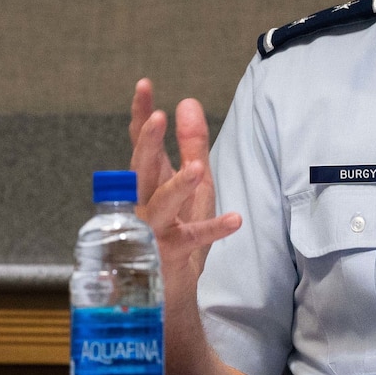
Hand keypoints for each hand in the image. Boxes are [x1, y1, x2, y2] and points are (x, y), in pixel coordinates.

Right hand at [128, 80, 240, 282]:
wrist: (168, 289)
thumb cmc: (177, 230)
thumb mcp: (192, 184)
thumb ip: (191, 145)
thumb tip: (188, 101)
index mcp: (148, 182)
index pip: (140, 143)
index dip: (142, 115)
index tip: (144, 85)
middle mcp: (142, 203)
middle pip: (141, 169)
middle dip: (148, 143)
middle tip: (158, 118)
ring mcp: (153, 229)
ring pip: (160, 204)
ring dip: (177, 186)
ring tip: (196, 169)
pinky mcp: (170, 253)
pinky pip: (192, 238)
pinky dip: (213, 229)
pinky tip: (235, 219)